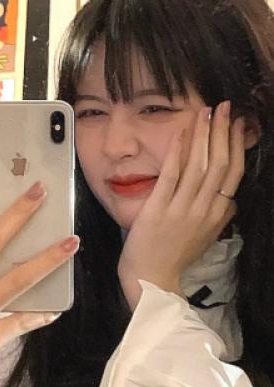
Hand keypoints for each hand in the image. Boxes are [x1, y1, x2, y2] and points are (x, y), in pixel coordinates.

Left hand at [118, 102, 243, 309]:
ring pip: (199, 165)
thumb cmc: (175, 257)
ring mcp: (181, 209)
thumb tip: (231, 199)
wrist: (151, 278)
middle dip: (223, 132)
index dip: (236, 145)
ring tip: (205, 112)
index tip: (236, 125)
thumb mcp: (206, 238)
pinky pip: (171, 175)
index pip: (233, 173)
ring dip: (203, 135)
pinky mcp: (158, 209)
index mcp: (217, 215)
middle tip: (223, 107)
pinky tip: (181, 132)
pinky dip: (177, 152)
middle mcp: (203, 209)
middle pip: (219, 164)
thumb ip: (220, 217)